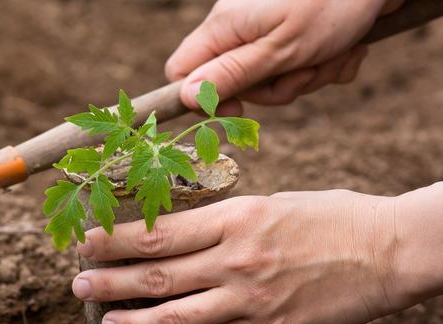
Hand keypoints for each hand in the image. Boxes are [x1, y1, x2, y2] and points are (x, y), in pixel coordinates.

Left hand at [72, 187, 442, 323]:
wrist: (388, 250)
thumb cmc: (330, 216)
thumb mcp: (269, 204)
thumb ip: (222, 222)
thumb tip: (176, 236)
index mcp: (236, 218)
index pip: (158, 232)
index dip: (114, 240)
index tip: (85, 243)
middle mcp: (236, 260)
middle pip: (156, 275)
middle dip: (110, 283)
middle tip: (78, 287)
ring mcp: (252, 300)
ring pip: (176, 317)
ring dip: (134, 323)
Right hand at [166, 0, 403, 113]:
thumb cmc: (331, 3)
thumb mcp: (278, 49)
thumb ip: (230, 74)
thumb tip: (185, 97)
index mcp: (225, 27)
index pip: (181, 71)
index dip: (201, 98)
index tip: (238, 107)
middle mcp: (240, 27)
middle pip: (236, 83)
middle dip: (276, 88)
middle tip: (304, 69)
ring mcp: (269, 28)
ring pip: (274, 79)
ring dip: (310, 76)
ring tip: (334, 51)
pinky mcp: (296, 31)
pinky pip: (302, 66)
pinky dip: (328, 64)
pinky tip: (348, 45)